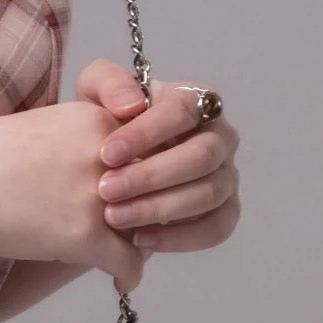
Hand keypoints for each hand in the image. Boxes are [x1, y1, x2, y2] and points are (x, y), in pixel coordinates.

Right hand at [0, 99, 149, 294]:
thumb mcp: (45, 129)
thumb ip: (83, 144)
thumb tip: (114, 172)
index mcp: (97, 118)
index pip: (148, 149)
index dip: (145, 174)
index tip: (139, 193)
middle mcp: (107, 152)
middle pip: (153, 185)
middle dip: (148, 209)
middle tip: (142, 228)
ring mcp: (99, 194)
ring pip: (145, 225)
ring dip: (137, 242)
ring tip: (127, 256)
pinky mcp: (85, 234)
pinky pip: (129, 262)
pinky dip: (128, 274)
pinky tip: (122, 282)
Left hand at [74, 59, 241, 254]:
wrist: (110, 165)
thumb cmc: (108, 122)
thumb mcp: (95, 92)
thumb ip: (107, 82)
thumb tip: (132, 104)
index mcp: (194, 100)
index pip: (181, 110)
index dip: (145, 132)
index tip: (106, 154)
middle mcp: (220, 136)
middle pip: (201, 155)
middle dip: (151, 175)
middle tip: (106, 190)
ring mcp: (227, 174)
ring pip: (208, 193)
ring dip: (159, 208)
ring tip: (115, 217)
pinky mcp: (225, 210)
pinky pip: (216, 228)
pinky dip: (179, 238)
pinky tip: (139, 239)